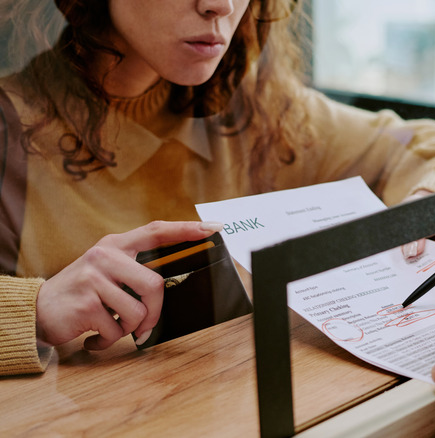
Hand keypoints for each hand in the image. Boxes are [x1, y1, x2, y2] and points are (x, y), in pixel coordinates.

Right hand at [35, 221, 223, 349]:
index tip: (212, 229)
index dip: (185, 230)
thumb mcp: (105, 271)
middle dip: (154, 313)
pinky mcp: (86, 304)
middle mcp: (105, 256)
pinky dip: (108, 341)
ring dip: (128, 329)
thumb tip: (169, 285)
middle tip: (143, 326)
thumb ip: (134, 271)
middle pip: (154, 285)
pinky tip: (94, 337)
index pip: (156, 231)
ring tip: (110, 327)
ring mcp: (93, 278)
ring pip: (138, 312)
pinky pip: (116, 330)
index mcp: (115, 245)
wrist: (38, 310)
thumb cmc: (82, 293)